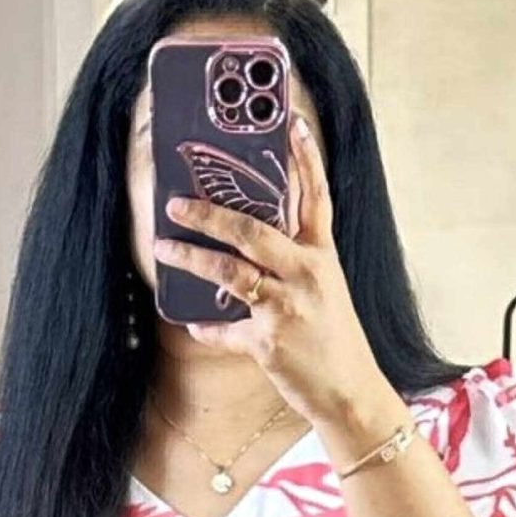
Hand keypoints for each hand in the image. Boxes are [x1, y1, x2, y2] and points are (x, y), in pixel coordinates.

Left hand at [153, 112, 405, 454]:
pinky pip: (226, 329)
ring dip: (191, 258)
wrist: (352, 395)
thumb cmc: (335, 342)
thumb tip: (249, 246)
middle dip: (209, 213)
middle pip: (252, 230)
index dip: (304, 159)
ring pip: (230, 273)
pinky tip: (193, 322)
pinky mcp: (269, 342)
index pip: (315, 199)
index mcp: (322, 258)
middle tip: (176, 202)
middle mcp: (306, 276)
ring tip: (164, 246)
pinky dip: (207, 327)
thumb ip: (292, 264)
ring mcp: (288, 308)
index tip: (291, 121)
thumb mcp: (325, 294)